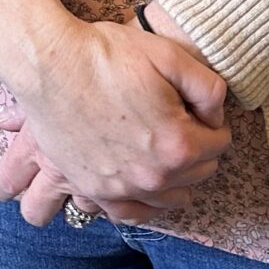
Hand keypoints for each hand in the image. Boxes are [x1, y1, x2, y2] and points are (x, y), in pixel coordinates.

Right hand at [0, 0, 228, 218]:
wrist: (50, 64)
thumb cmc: (108, 55)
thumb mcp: (170, 56)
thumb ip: (210, 88)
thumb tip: (216, 116)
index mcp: (178, 144)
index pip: (219, 143)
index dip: (212, 120)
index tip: (197, 106)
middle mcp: (153, 176)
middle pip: (199, 173)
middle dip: (197, 148)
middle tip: (181, 121)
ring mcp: (121, 188)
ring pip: (169, 198)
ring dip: (176, 177)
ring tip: (168, 153)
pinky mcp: (93, 189)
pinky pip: (129, 214)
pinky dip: (144, 205)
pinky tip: (146, 189)